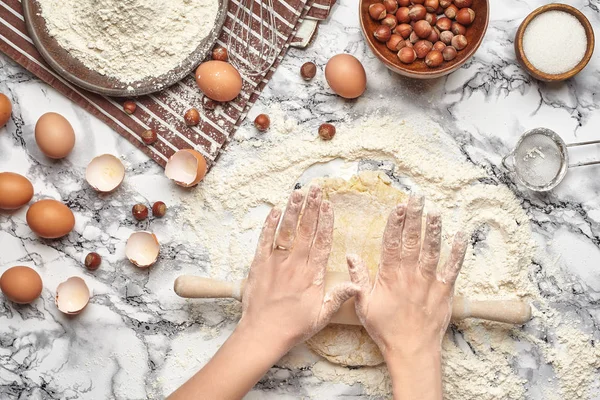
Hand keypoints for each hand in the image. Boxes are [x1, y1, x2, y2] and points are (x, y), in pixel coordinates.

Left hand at [169, 187, 358, 399]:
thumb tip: (357, 283)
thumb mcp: (321, 316)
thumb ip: (338, 296)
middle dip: (311, 208)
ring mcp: (275, 262)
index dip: (326, 222)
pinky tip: (275, 210)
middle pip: (305, 230)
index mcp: (312, 275)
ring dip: (292, 210)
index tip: (329, 206)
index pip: (322, 242)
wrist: (263, 333)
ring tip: (298, 192)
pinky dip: (269, 224)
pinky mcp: (259, 264)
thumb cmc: (293, 327)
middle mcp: (294, 264)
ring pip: (286, 230)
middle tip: (316, 190)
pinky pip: (265, 240)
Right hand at [347, 195, 466, 399]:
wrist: (411, 350)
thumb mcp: (364, 305)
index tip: (397, 207)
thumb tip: (351, 256)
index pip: (391, 243)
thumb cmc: (386, 329)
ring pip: (431, 250)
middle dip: (414, 217)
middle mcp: (409, 275)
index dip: (394, 223)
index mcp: (389, 276)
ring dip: (434, 230)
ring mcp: (428, 282)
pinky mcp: (444, 291)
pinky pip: (452, 269)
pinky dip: (457, 253)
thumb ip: (358, 279)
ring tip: (435, 211)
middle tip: (417, 198)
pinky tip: (461, 236)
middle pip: (412, 241)